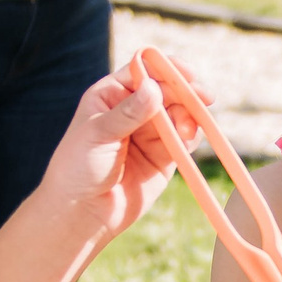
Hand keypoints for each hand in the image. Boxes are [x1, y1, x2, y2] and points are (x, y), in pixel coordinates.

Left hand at [37, 61, 209, 240]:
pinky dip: (192, 136)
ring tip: (188, 128)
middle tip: (204, 98)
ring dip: (190, 115)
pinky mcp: (164, 156)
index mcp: (111, 95)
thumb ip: (128, 113)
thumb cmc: (77, 169)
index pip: (143, 71)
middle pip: (168, 90)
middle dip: (186, 92)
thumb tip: (154, 88)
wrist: (81, 213)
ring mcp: (150, 133)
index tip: (186, 73)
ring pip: (180, 114)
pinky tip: (189, 139)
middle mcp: (133, 110)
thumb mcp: (98, 134)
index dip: (165, 68)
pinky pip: (185, 139)